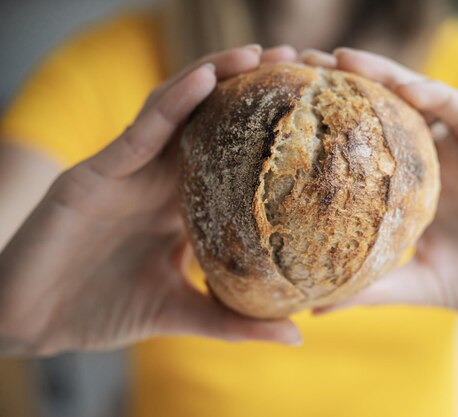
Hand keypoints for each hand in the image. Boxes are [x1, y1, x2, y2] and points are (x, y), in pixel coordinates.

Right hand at [0, 45, 302, 355]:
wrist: (35, 324)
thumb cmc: (103, 312)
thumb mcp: (181, 313)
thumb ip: (234, 321)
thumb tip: (296, 336)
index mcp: (180, 205)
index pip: (230, 156)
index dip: (268, 133)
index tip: (312, 114)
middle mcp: (158, 179)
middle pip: (209, 120)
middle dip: (249, 87)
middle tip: (297, 62)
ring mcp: (128, 171)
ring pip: (176, 111)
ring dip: (216, 76)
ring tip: (259, 55)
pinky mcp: (96, 174)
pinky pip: (140, 132)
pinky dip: (173, 103)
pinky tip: (206, 79)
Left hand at [302, 48, 457, 324]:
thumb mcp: (419, 284)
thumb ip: (373, 289)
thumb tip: (312, 309)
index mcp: (412, 186)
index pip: (363, 143)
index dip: (324, 125)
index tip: (281, 113)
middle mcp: (433, 159)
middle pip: (384, 109)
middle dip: (345, 84)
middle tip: (300, 63)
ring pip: (422, 98)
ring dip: (384, 75)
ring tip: (341, 59)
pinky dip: (438, 98)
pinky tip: (407, 88)